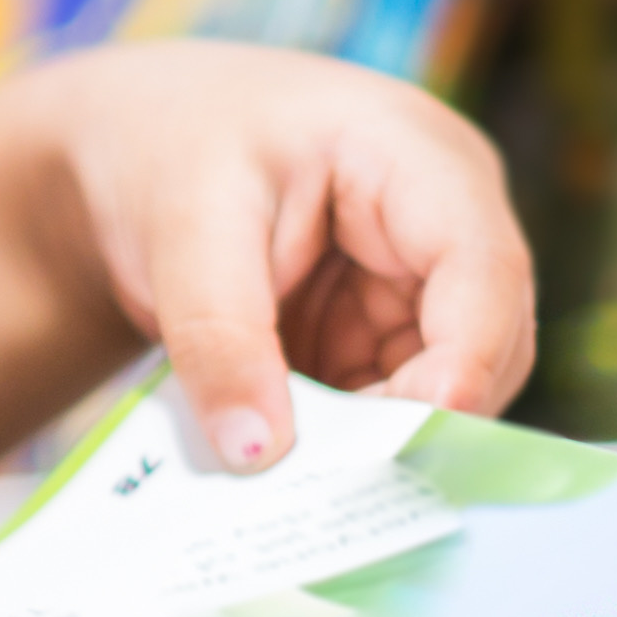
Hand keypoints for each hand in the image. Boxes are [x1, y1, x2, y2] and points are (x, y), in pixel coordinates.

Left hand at [14, 41, 533, 471]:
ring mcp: (421, 272)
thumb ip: (220, 340)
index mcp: (418, 155)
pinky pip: (390, 395)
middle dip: (413, 416)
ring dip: (374, 433)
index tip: (397, 446)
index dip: (461, 365)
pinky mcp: (385, 320)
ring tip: (287, 463)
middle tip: (325, 479)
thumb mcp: (183, 230)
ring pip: (442, 383)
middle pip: (483, 340)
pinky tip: (284, 446)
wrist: (132, 137)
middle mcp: (446, 215)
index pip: (483, 270)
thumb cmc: (167, 147)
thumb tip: (257, 453)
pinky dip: (345, 431)